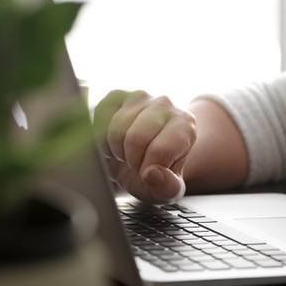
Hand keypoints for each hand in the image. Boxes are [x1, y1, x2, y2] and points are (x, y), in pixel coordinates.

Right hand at [93, 89, 196, 203]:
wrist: (141, 158)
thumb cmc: (156, 173)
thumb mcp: (167, 189)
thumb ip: (167, 188)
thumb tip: (153, 175)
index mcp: (185, 125)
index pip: (160, 151)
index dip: (148, 170)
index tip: (149, 172)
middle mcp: (166, 104)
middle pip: (135, 138)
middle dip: (131, 159)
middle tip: (135, 163)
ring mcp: (141, 96)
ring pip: (115, 128)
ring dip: (116, 149)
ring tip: (126, 152)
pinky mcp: (117, 95)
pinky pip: (100, 117)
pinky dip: (102, 135)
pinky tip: (114, 140)